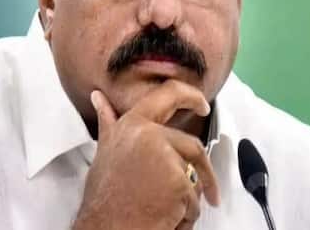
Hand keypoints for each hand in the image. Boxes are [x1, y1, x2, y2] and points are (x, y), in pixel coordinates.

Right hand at [73, 81, 219, 229]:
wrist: (107, 229)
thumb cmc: (104, 196)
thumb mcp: (105, 150)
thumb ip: (108, 121)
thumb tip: (99, 97)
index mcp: (132, 123)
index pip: (168, 94)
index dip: (190, 96)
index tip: (202, 104)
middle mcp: (149, 135)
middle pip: (191, 145)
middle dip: (203, 170)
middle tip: (210, 188)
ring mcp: (166, 156)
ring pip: (193, 175)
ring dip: (186, 196)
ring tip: (163, 208)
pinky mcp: (178, 181)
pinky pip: (194, 198)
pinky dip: (185, 213)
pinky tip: (165, 218)